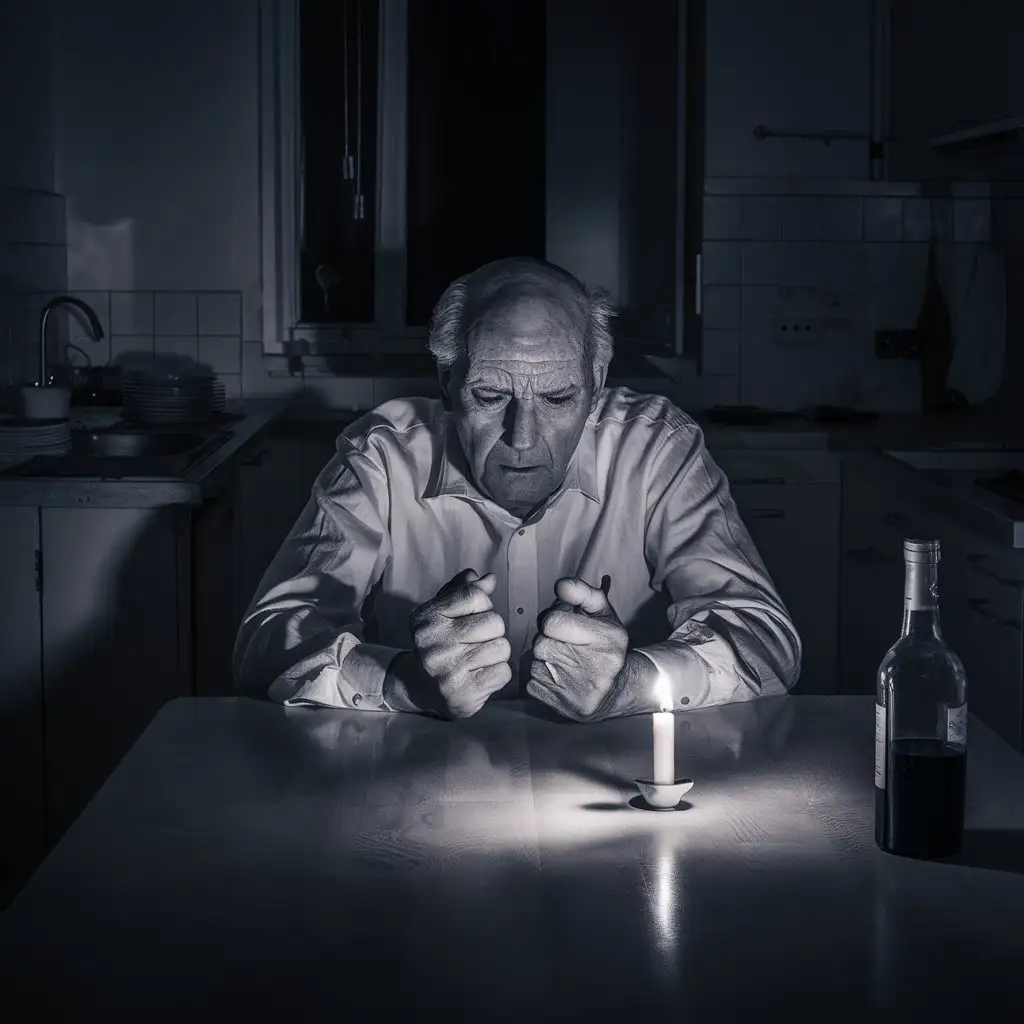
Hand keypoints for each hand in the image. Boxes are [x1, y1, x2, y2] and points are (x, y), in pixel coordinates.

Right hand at [406, 568, 511, 718]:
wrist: (419, 686)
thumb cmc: (439, 641)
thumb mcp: (443, 610)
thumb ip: (464, 591)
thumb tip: (490, 579)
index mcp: (426, 618)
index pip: (474, 595)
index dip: (483, 604)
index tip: (472, 615)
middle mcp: (432, 643)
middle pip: (494, 622)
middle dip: (492, 631)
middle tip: (475, 641)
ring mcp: (446, 670)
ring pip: (502, 648)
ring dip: (496, 653)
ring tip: (477, 659)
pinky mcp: (462, 694)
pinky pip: (503, 672)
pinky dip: (498, 673)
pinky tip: (479, 675)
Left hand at [527, 575, 628, 720]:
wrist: (617, 690)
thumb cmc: (604, 644)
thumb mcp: (602, 613)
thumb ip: (582, 592)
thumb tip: (560, 585)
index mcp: (605, 638)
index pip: (552, 622)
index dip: (553, 622)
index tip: (565, 627)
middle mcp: (595, 665)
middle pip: (541, 644)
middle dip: (548, 641)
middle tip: (563, 646)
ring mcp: (579, 689)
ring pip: (535, 664)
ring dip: (544, 661)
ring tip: (564, 663)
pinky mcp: (565, 707)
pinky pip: (532, 684)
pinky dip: (541, 680)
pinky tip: (560, 679)